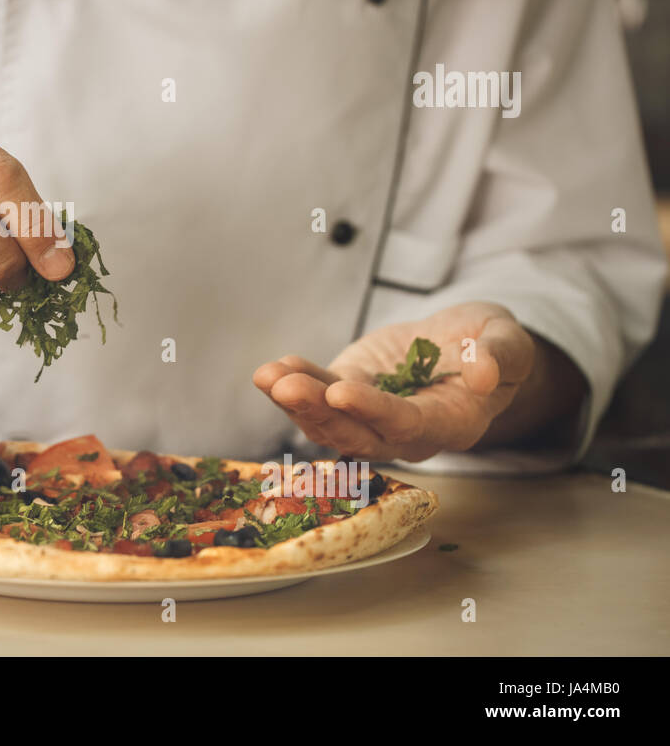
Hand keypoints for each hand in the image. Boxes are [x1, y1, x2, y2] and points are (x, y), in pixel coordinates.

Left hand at [252, 302, 535, 461]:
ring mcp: (369, 417)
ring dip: (295, 402)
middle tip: (284, 388)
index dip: (373, 411)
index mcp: (450, 424)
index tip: (340, 393)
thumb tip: (486, 374)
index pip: (406, 424)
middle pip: (356, 434)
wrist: (465, 344)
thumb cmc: (492, 346)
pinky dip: (293, 384)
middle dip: (318, 413)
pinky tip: (271, 371)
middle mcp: (404, 434)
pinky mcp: (347, 395)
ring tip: (267, 376)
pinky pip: (317, 397)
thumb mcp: (509, 342)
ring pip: (328, 421)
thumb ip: (501, 357)